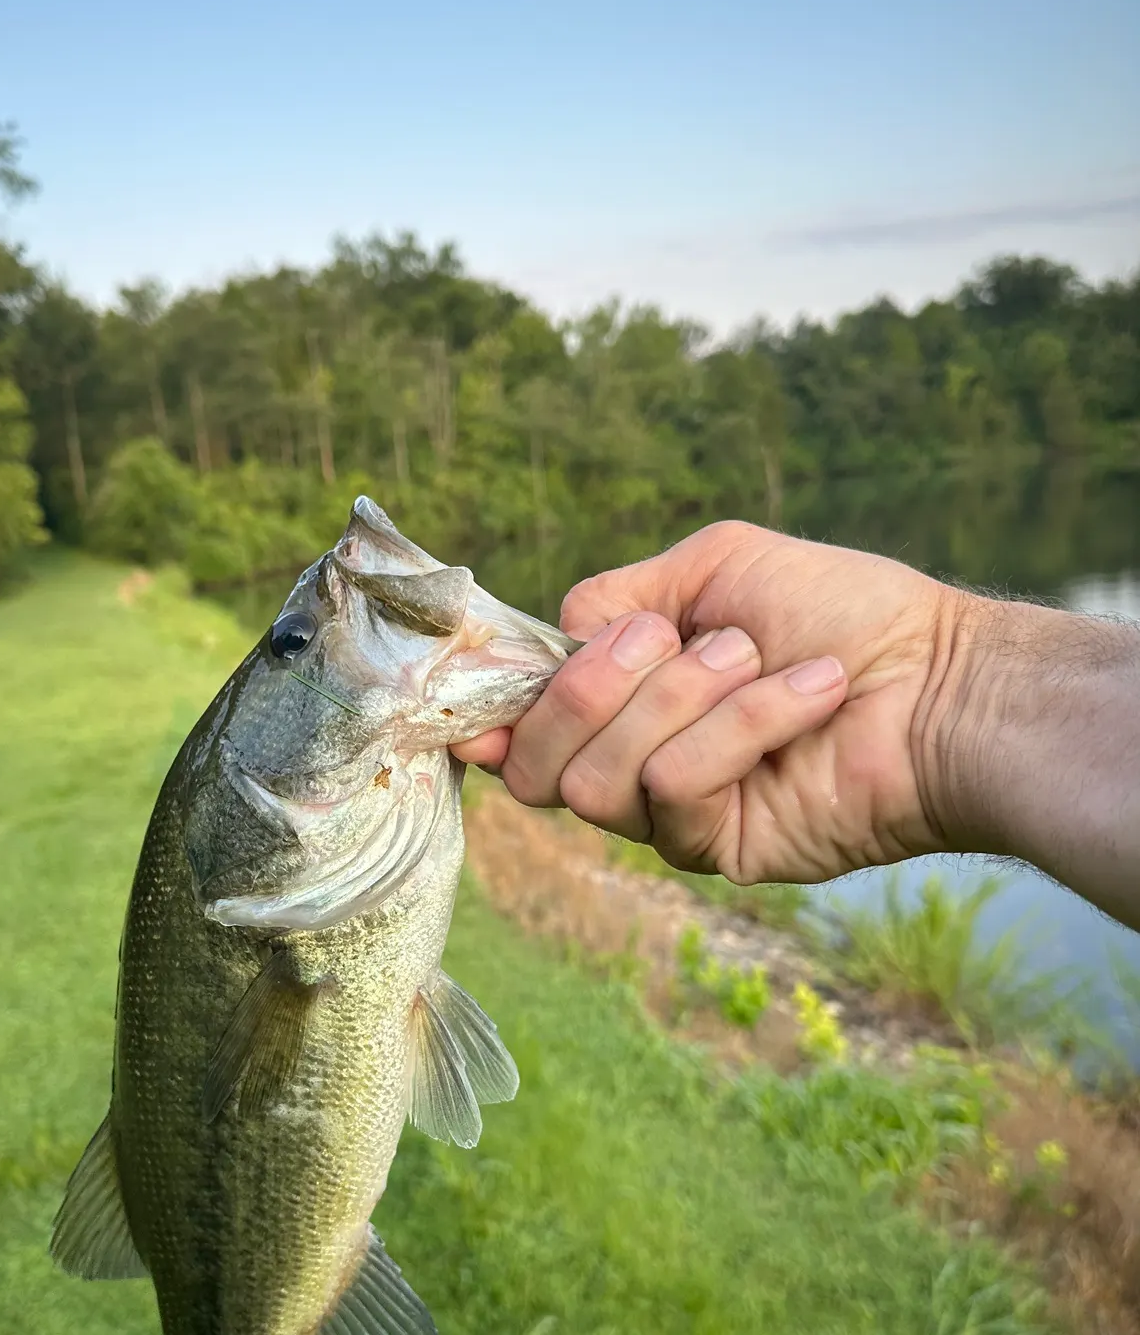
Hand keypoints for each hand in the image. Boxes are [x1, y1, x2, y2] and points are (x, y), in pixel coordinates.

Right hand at [453, 521, 961, 885]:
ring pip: (596, 781)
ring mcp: (671, 809)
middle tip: (677, 641)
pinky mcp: (717, 847)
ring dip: (681, 700)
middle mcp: (633, 757)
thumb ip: (615, 597)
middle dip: (592, 687)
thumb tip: (549, 640)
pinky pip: (674, 792)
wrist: (938, 675)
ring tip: (759, 661)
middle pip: (536, 763)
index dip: (490, 715)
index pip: (522, 727)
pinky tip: (809, 697)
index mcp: (623, 695)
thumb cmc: (839, 609)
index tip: (475, 701)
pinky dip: (743, 729)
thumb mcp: (713, 565)